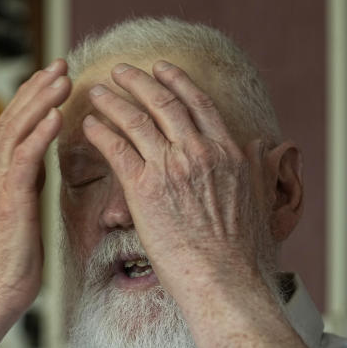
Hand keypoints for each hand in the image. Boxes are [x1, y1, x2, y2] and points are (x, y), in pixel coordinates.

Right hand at [0, 59, 70, 321]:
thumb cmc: (12, 265)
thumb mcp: (23, 214)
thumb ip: (28, 184)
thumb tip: (42, 162)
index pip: (13, 127)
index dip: (32, 98)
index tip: (53, 77)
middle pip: (13, 119)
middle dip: (37, 89)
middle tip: (61, 64)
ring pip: (17, 131)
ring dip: (41, 102)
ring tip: (62, 79)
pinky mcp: (8, 201)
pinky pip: (25, 160)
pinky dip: (40, 134)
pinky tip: (56, 115)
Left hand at [82, 60, 270, 303]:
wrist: (222, 278)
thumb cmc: (238, 250)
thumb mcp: (257, 196)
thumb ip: (254, 166)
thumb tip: (258, 146)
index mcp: (227, 151)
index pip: (198, 103)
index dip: (177, 81)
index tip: (162, 69)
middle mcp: (199, 152)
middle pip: (164, 103)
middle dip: (139, 81)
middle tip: (122, 71)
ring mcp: (170, 168)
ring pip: (137, 120)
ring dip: (113, 101)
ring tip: (97, 91)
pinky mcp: (143, 189)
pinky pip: (116, 149)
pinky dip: (101, 132)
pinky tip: (89, 125)